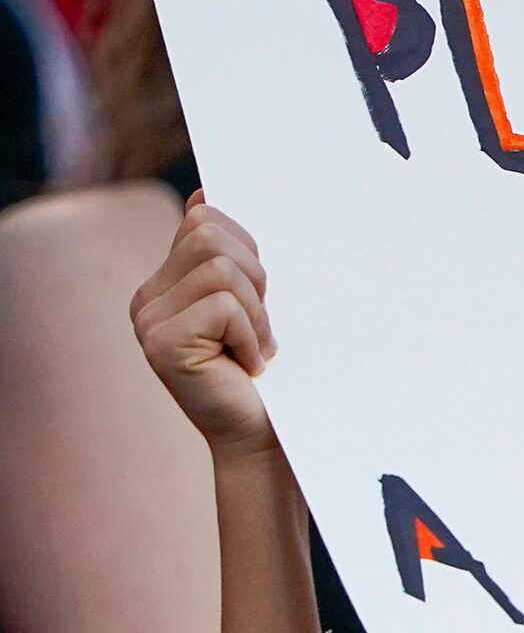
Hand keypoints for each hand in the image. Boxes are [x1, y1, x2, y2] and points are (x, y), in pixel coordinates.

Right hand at [130, 192, 276, 453]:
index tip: (261, 290)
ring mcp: (148, 320)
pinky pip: (225, 305)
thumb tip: (206, 193)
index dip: (246, 246)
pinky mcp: (161, 342)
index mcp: (165, 283)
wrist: (264, 439)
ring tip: (255, 349)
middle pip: (209, 232)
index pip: (201, 218)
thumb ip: (230, 258)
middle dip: (256, 277)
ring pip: (222, 268)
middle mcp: (146, 298)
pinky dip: (252, 335)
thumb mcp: (253, 306)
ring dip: (258, 312)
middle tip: (261, 327)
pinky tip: (248, 366)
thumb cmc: (268, 375)